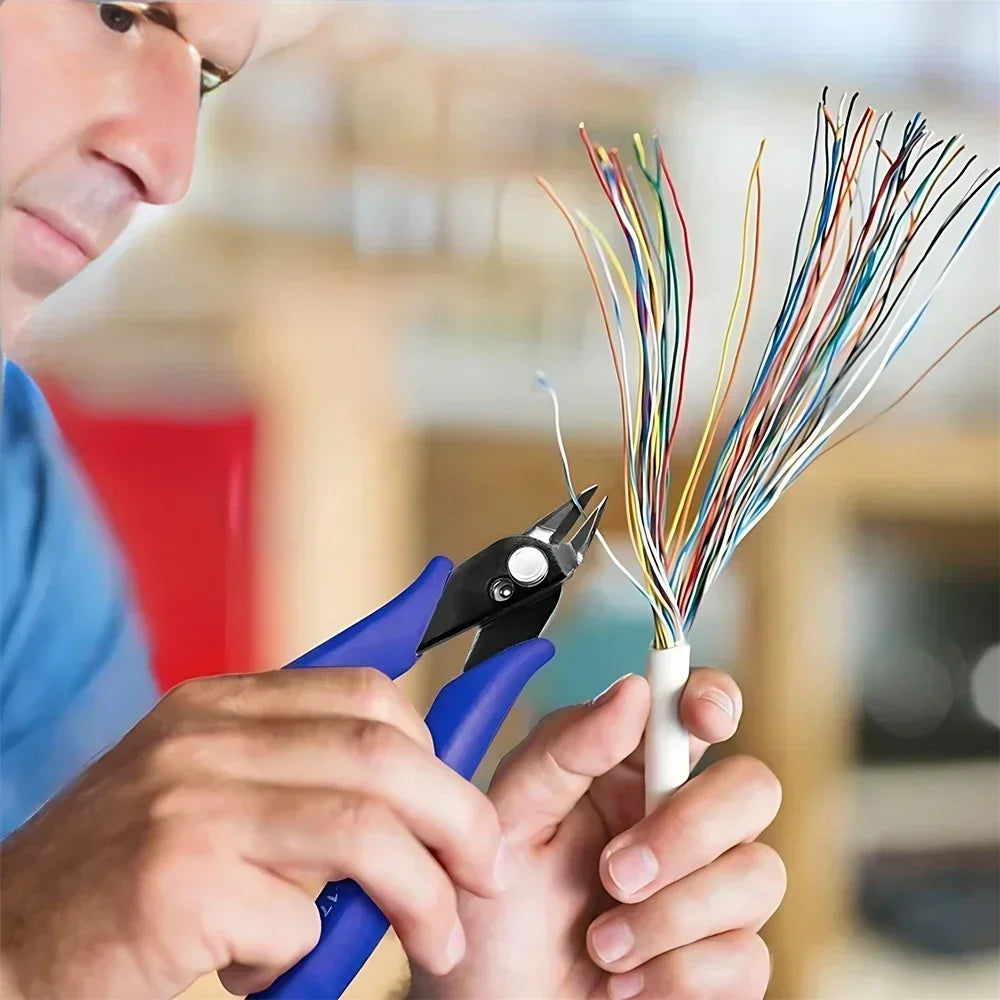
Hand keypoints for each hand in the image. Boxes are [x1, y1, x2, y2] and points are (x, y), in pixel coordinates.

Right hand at [0, 669, 506, 998]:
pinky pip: (297, 921)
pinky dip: (305, 958)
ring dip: (420, 895)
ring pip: (364, 830)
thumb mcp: (203, 793)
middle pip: (384, 754)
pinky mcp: (177, 881)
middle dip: (460, 818)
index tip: (469, 798)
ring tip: (433, 939)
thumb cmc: (120, 879)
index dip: (435, 744)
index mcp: (219, 707)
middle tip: (484, 871)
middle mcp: (205, 739)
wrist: (3, 947)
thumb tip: (416, 796)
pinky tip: (260, 970)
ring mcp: (189, 804)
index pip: (366, 692)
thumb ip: (293, 778)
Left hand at [411, 670, 783, 999]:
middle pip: (752, 787)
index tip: (702, 716)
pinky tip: (624, 983)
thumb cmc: (496, 908)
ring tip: (600, 944)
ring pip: (758, 873)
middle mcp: (682, 821)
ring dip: (670, 916)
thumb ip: (563, 750)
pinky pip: (747, 956)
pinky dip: (676, 974)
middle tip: (613, 873)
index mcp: (632, 771)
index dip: (714, 699)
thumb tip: (631, 691)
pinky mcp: (724, 964)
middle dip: (689, 830)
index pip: (699, 710)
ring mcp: (710, 891)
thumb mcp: (508, 819)